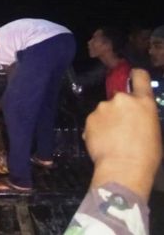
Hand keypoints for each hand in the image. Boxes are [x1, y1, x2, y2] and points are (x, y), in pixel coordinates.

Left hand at [84, 69, 161, 200]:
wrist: (123, 168)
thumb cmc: (146, 154)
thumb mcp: (153, 130)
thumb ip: (143, 115)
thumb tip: (136, 116)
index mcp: (143, 101)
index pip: (139, 76)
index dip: (135, 75)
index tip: (132, 76)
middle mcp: (121, 99)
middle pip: (119, 98)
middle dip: (118, 109)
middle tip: (121, 126)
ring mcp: (103, 108)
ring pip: (104, 110)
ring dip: (106, 119)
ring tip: (110, 138)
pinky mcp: (89, 118)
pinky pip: (94, 121)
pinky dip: (96, 128)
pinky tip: (101, 142)